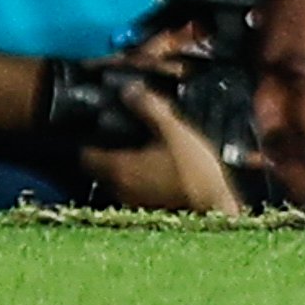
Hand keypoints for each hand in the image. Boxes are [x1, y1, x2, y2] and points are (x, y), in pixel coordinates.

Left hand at [81, 99, 244, 214]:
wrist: (219, 211)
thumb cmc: (196, 172)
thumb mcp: (173, 131)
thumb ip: (149, 108)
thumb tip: (129, 90)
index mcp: (120, 168)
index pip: (85, 156)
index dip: (88, 141)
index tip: (97, 128)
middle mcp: (121, 189)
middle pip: (98, 171)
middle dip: (105, 154)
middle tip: (121, 137)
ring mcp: (135, 204)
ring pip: (117, 183)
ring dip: (123, 169)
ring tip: (142, 152)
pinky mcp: (151, 214)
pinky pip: (134, 194)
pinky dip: (138, 182)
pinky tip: (158, 172)